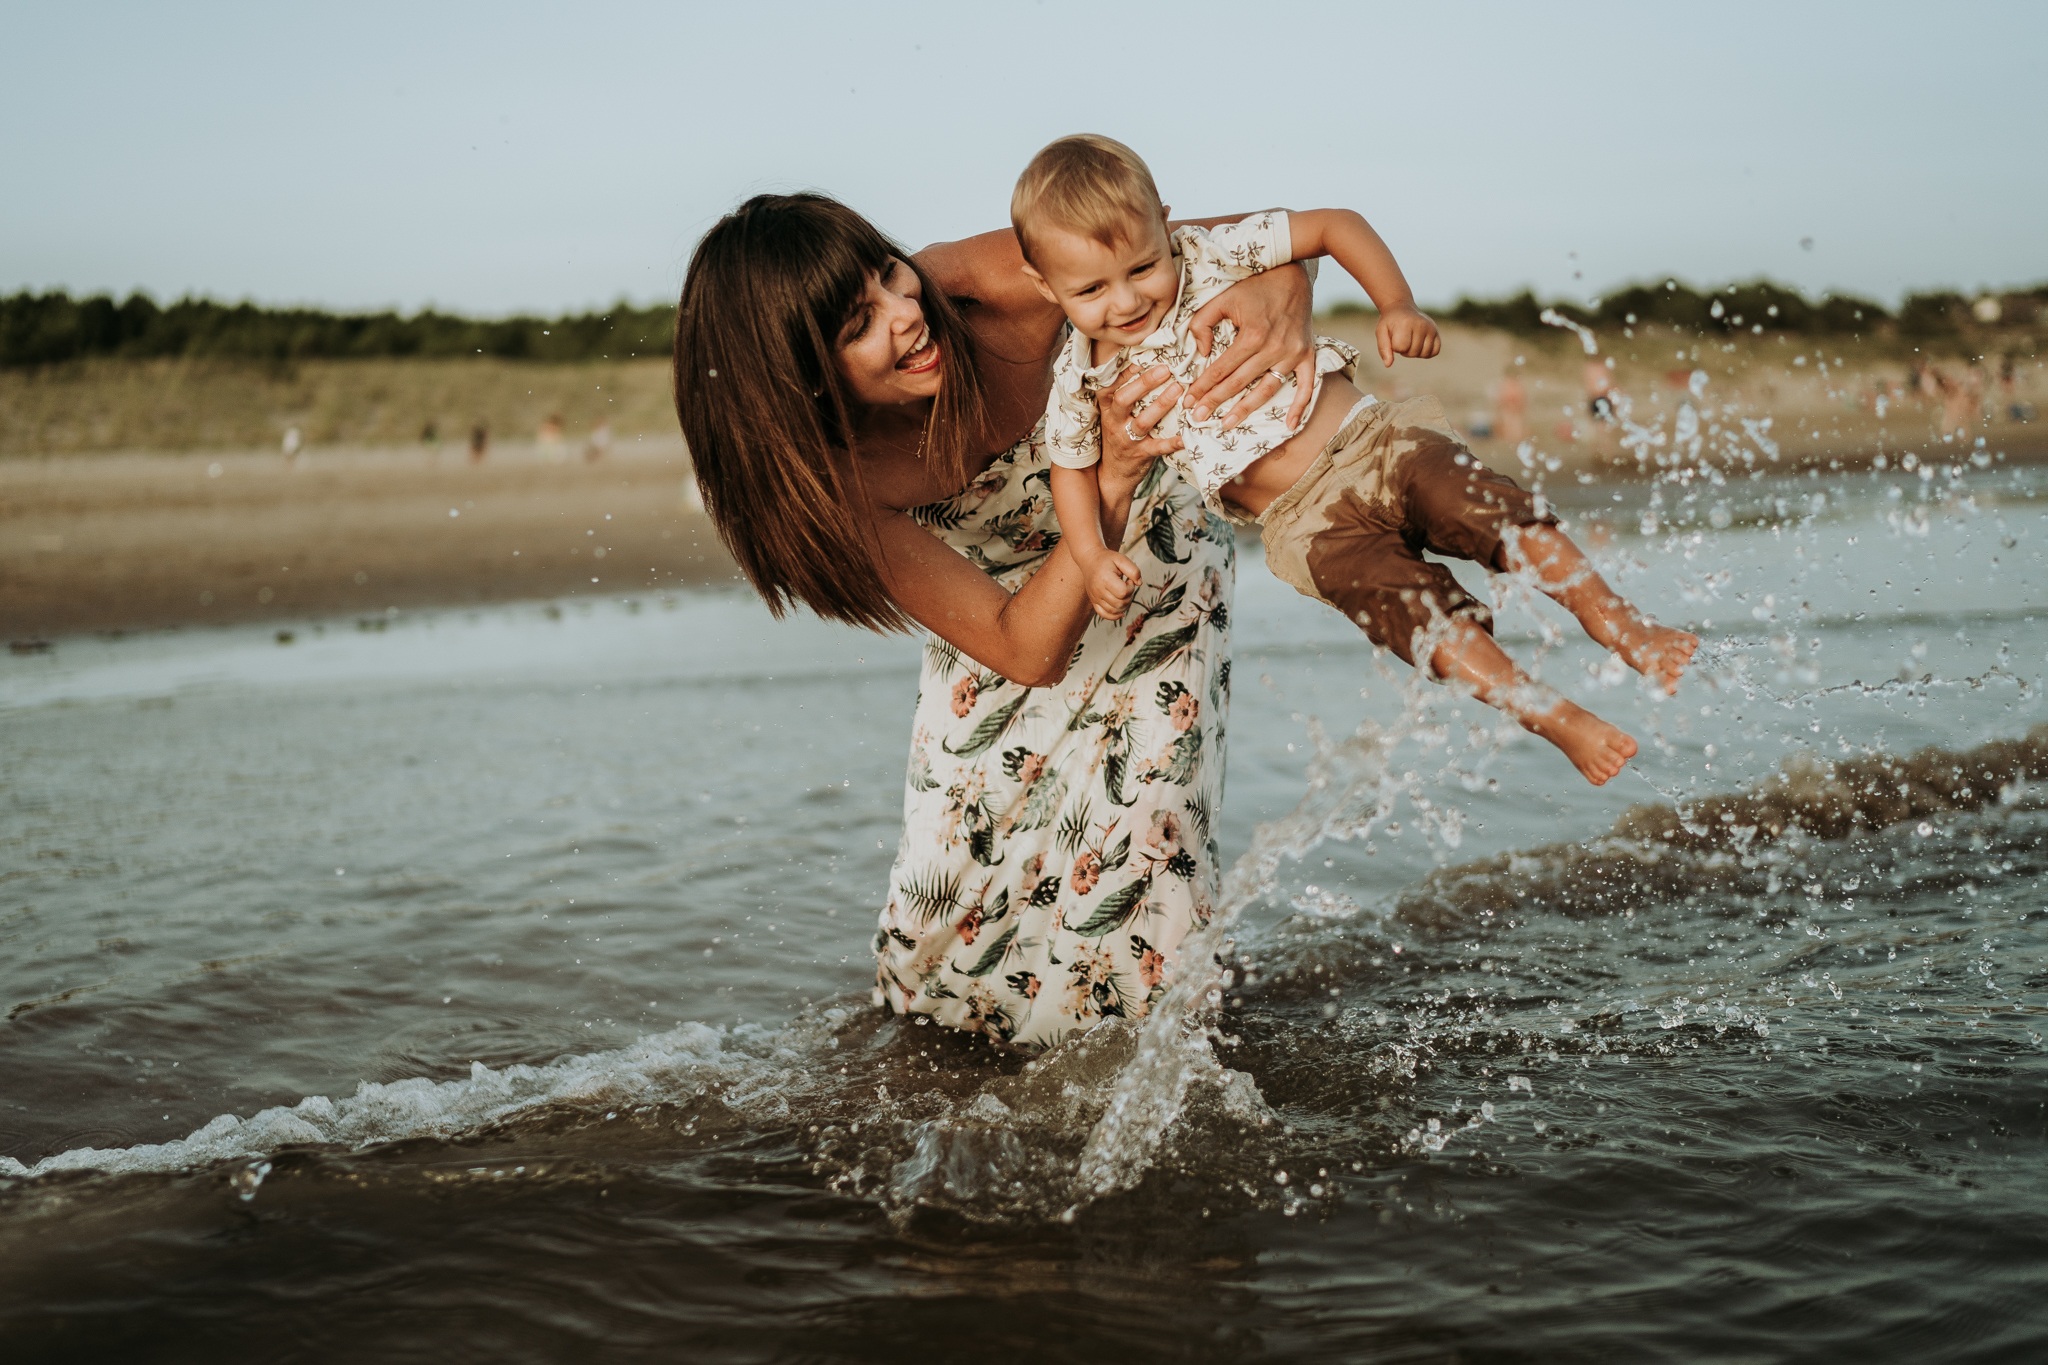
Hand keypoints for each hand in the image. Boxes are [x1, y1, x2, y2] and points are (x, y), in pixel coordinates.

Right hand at [1087, 552, 1142, 619]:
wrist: (1090, 560)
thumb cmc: (1107, 559)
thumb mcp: (1121, 559)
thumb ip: (1133, 570)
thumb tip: (1139, 583)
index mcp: (1105, 579)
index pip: (1123, 593)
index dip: (1130, 588)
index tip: (1128, 580)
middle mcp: (1098, 590)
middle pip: (1119, 604)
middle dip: (1129, 597)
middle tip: (1127, 587)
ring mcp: (1095, 597)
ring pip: (1114, 611)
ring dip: (1124, 605)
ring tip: (1123, 594)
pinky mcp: (1094, 601)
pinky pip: (1104, 614)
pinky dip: (1114, 616)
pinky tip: (1121, 610)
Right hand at [1097, 363, 1183, 486]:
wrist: (1113, 474)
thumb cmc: (1119, 435)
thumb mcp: (1115, 414)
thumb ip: (1126, 392)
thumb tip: (1145, 363)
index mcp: (1108, 408)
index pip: (1111, 386)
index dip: (1124, 371)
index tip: (1141, 357)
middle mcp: (1114, 422)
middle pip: (1124, 399)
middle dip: (1144, 383)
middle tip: (1165, 369)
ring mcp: (1127, 439)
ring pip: (1142, 421)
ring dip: (1160, 405)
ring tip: (1178, 390)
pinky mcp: (1141, 455)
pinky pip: (1159, 447)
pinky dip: (1173, 442)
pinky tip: (1186, 435)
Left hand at [1185, 261, 1315, 427]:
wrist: (1292, 273)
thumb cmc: (1254, 286)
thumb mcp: (1221, 298)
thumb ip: (1202, 323)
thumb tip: (1201, 352)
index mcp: (1252, 335)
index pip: (1221, 369)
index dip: (1202, 387)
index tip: (1188, 402)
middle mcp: (1273, 348)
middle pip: (1239, 383)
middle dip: (1216, 402)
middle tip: (1198, 418)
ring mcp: (1292, 353)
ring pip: (1267, 389)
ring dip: (1246, 409)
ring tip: (1227, 424)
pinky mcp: (1307, 354)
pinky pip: (1306, 385)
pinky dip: (1300, 406)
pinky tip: (1290, 425)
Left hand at [1376, 306, 1440, 367]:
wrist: (1401, 308)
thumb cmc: (1389, 322)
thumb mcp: (1381, 332)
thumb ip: (1383, 348)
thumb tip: (1388, 365)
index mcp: (1406, 324)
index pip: (1401, 348)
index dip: (1395, 347)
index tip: (1394, 337)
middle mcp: (1421, 325)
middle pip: (1413, 353)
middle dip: (1404, 350)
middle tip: (1402, 338)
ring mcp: (1431, 328)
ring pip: (1424, 354)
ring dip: (1415, 352)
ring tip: (1410, 340)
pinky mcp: (1436, 332)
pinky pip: (1435, 351)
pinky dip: (1427, 352)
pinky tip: (1420, 345)